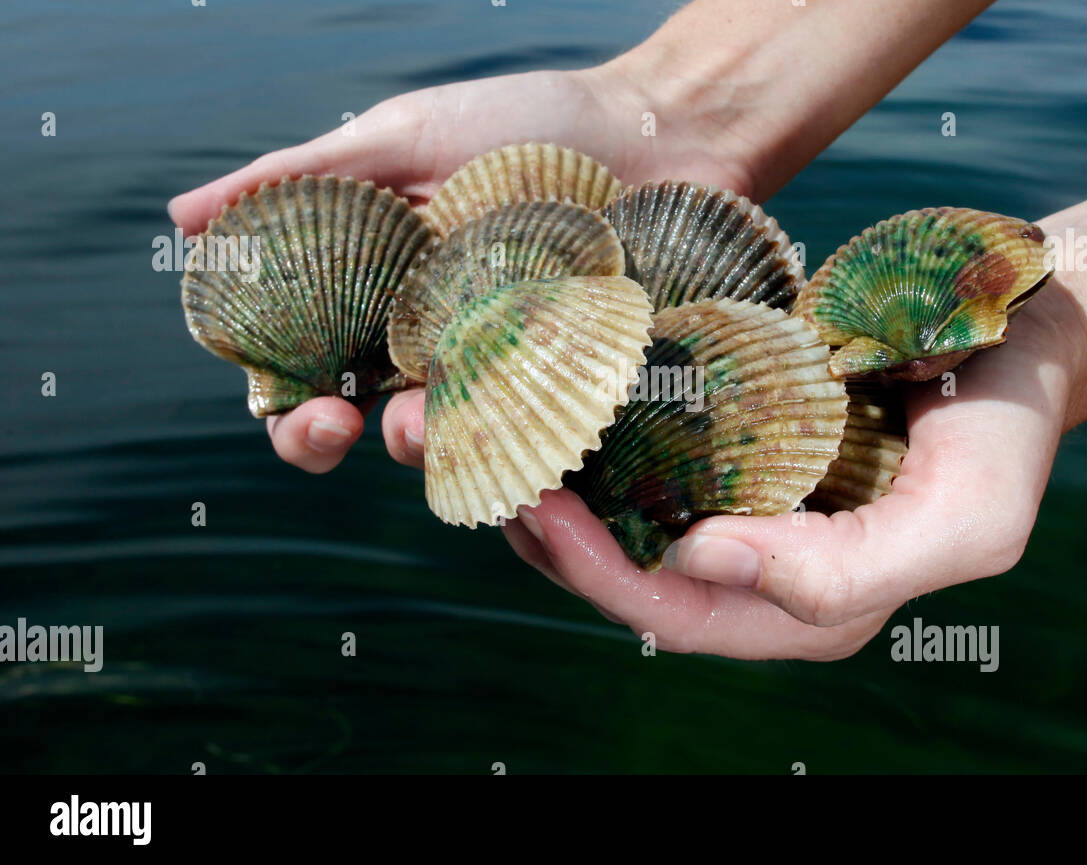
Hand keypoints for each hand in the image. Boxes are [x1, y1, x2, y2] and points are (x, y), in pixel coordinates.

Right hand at [169, 66, 757, 472]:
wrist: (654, 130)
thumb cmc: (526, 125)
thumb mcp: (402, 140)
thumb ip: (299, 183)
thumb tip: (183, 220)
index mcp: (376, 293)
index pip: (306, 368)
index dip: (285, 402)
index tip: (297, 403)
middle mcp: (429, 342)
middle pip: (359, 423)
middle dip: (326, 440)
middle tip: (336, 428)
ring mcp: (500, 370)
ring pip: (442, 443)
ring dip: (418, 445)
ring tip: (424, 418)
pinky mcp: (570, 387)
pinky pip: (533, 438)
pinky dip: (515, 448)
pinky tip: (517, 435)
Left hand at [502, 275, 1086, 659]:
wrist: (1016, 335)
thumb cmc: (1003, 432)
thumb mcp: (964, 521)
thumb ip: (846, 571)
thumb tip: (698, 556)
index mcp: (803, 605)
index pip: (678, 613)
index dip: (599, 575)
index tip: (538, 509)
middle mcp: (754, 564)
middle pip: (622, 567)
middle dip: (540, 527)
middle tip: (467, 462)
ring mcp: (735, 496)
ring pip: (614, 509)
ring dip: (540, 474)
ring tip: (466, 426)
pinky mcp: (724, 434)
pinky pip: (635, 443)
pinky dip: (579, 424)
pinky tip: (531, 386)